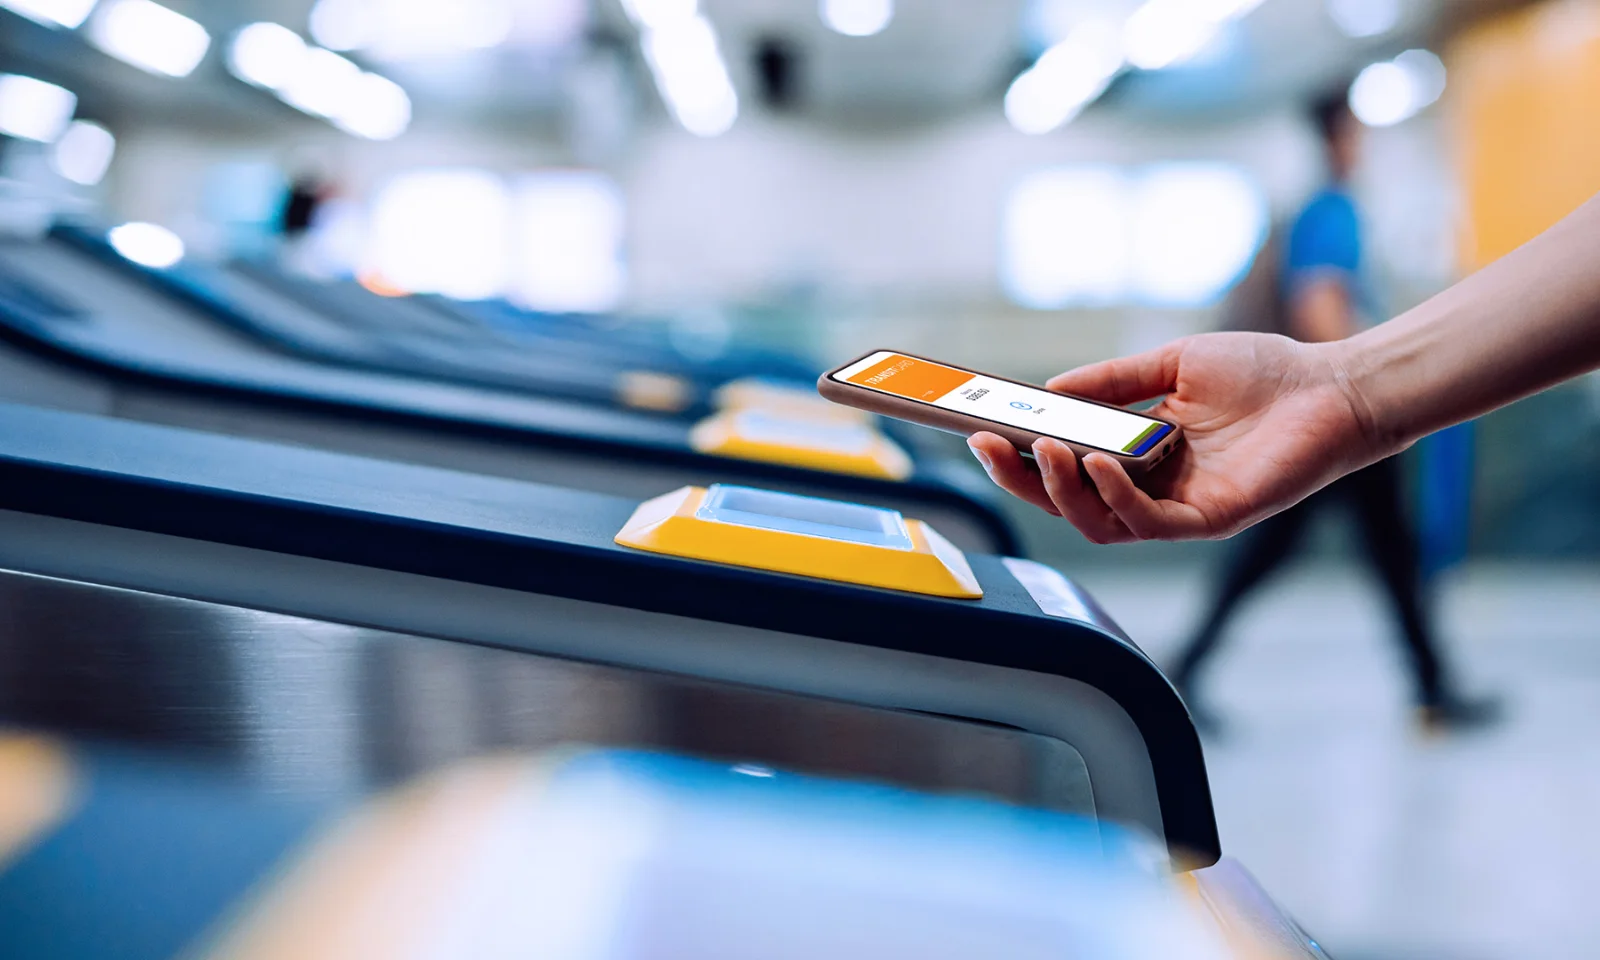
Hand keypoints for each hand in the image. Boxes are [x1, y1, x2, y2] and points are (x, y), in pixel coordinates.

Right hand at [967, 333, 1389, 542]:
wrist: (1332, 385)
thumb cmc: (1263, 373)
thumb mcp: (1172, 363)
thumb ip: (1112, 381)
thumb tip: (1049, 392)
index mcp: (1140, 454)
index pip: (1066, 468)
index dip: (1021, 457)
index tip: (982, 430)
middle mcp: (1153, 488)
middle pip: (1070, 502)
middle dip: (1023, 480)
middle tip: (992, 447)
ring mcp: (1181, 508)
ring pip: (1100, 522)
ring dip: (1064, 490)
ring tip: (1043, 450)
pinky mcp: (1212, 518)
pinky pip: (1151, 524)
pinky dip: (1117, 497)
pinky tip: (1100, 463)